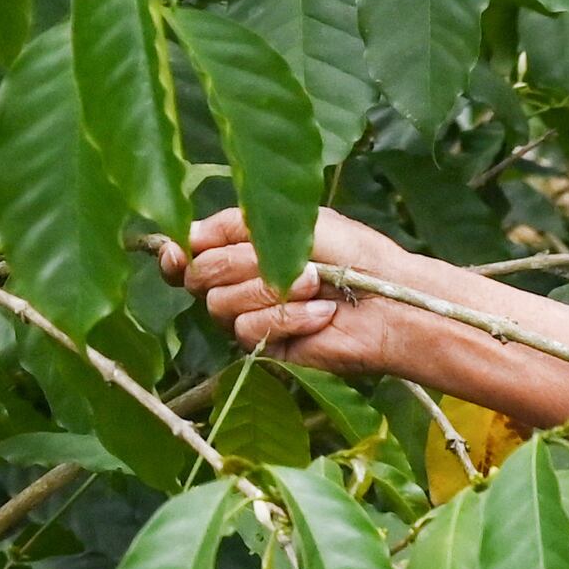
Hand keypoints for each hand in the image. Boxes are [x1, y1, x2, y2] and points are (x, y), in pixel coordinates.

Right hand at [163, 205, 429, 377]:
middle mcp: (240, 283)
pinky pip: (250, 331)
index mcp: (242, 247)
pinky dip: (288, 318)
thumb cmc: (352, 252)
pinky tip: (322, 313)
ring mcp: (251, 316)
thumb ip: (239, 224)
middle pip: (200, 277)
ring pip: (220, 305)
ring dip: (270, 290)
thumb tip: (188, 236)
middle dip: (241, 265)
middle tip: (290, 262)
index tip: (179, 253)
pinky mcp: (268, 348)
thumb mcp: (295, 220)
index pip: (189, 253)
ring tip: (315, 284)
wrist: (391, 298)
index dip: (177, 254)